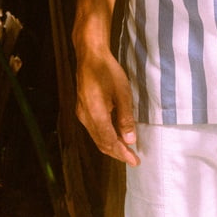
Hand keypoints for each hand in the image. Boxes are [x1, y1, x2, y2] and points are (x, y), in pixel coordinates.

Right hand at [75, 45, 139, 165]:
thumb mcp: (122, 93)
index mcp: (95, 114)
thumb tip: (130, 140)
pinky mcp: (82, 109)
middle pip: (102, 143)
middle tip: (133, 159)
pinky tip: (116, 135)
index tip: (135, 161)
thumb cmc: (107, 70)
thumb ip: (126, 118)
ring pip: (97, 137)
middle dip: (118, 153)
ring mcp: (82, 114)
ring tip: (127, 150)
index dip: (123, 154)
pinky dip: (106, 136)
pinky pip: (94, 129)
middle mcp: (85, 117)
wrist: (90, 55)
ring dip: (112, 146)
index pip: (109, 142)